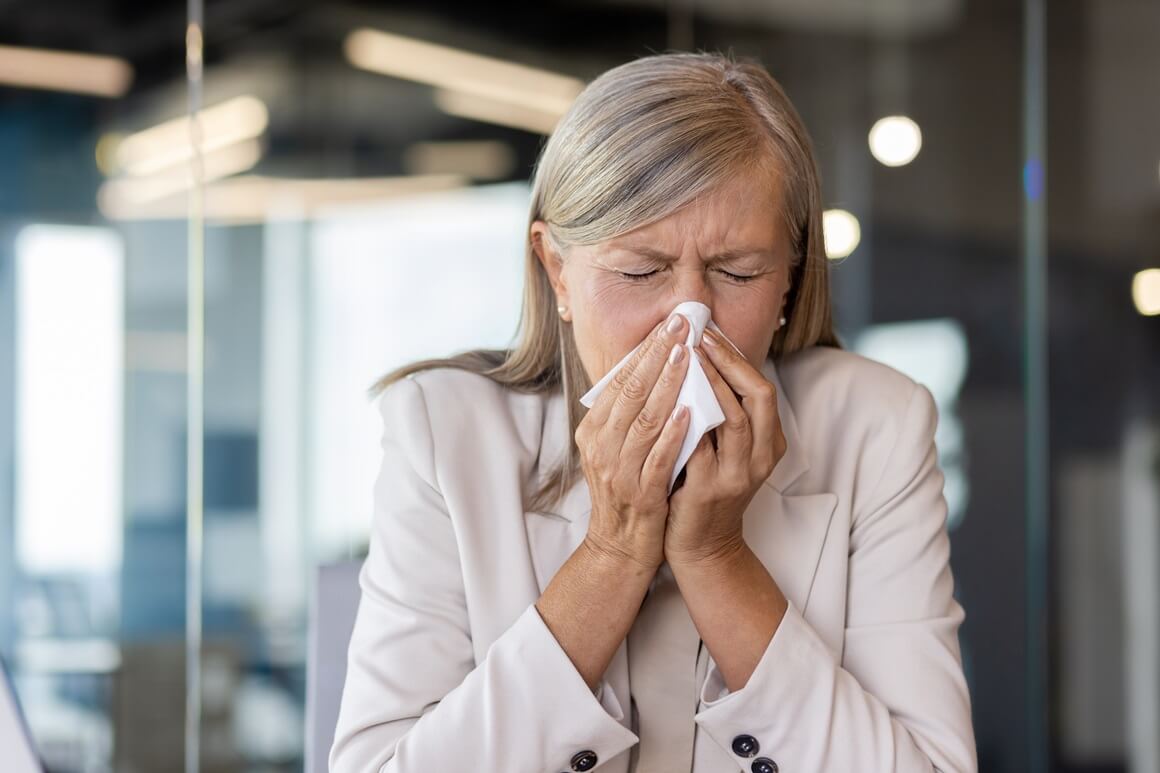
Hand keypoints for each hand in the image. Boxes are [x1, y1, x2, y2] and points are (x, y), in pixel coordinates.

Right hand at [575, 312, 692, 570]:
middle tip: (680, 324)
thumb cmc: (625, 492)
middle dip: (657, 354)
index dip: (644, 350)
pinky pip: (657, 456)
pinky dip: (672, 432)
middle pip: (631, 392)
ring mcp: (619, 470)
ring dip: (667, 383)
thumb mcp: (615, 450)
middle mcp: (601, 447)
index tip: (668, 324)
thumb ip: (627, 415)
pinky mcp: (640, 493)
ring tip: (687, 354)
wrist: (619, 548)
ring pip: (644, 419)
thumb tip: (651, 368)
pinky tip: (688, 409)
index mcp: (593, 432)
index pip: (619, 381)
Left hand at [664, 327, 787, 566]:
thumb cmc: (703, 488)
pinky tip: (671, 400)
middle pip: (758, 397)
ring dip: (712, 385)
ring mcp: (739, 475)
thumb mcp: (722, 449)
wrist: (700, 545)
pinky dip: (688, 422)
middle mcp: (761, 457)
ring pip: (734, 420)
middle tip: (699, 336)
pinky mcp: (711, 491)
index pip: (762, 388)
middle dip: (729, 363)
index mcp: (768, 443)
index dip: (737, 358)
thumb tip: (692, 359)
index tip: (709, 332)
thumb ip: (717, 413)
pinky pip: (702, 449)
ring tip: (687, 357)